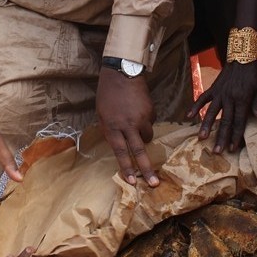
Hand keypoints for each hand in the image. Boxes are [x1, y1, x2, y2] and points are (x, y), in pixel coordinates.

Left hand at [96, 68, 157, 185]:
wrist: (122, 72)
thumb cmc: (107, 94)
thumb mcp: (101, 114)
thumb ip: (110, 131)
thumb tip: (120, 145)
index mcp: (112, 127)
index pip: (120, 152)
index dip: (127, 168)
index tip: (133, 182)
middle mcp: (128, 125)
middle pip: (139, 151)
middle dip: (147, 169)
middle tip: (154, 184)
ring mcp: (142, 118)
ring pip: (147, 136)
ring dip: (143, 136)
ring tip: (135, 124)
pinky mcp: (151, 111)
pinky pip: (151, 122)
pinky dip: (146, 121)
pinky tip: (138, 109)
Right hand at [187, 60, 256, 152]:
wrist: (244, 54)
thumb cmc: (255, 72)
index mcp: (243, 100)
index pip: (239, 122)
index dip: (235, 136)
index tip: (231, 148)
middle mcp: (229, 98)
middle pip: (225, 121)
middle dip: (220, 137)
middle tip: (216, 151)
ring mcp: (220, 93)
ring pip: (212, 112)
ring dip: (206, 125)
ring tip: (201, 137)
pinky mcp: (214, 88)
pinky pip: (203, 98)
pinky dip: (195, 106)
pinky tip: (188, 116)